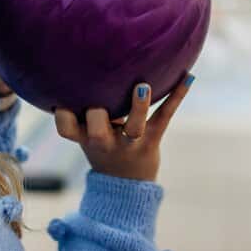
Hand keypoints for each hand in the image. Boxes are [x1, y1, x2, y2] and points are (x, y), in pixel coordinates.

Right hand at [54, 74, 195, 181]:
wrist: (126, 185)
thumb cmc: (101, 146)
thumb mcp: (85, 133)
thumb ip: (79, 109)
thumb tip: (74, 65)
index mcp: (85, 138)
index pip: (67, 129)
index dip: (63, 118)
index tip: (61, 104)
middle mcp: (106, 141)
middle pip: (97, 131)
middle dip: (97, 115)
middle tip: (99, 105)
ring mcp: (130, 142)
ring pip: (134, 125)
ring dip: (138, 106)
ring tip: (143, 87)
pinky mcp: (152, 139)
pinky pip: (164, 115)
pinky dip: (177, 95)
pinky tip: (188, 76)